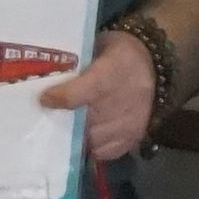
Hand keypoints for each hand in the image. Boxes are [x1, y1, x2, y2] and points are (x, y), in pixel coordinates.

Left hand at [41, 31, 158, 164]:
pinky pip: (105, 152)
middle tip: (50, 117)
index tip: (43, 100)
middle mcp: (123, 101)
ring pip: (92, 140)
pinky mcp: (133, 138)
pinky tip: (87, 138)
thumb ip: (74, 62)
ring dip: (77, 137)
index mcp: (112, 72)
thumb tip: (44, 73)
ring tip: (67, 128)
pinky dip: (93, 148)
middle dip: (64, 122)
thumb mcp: (97, 46)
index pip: (81, 93)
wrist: (155, 66)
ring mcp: (130, 123)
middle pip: (84, 122)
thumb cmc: (118, 54)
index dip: (59, 98)